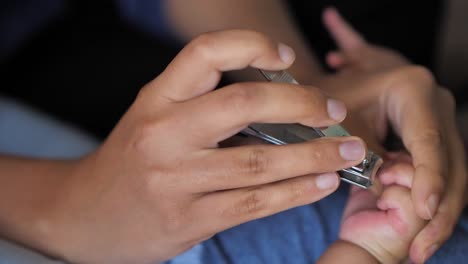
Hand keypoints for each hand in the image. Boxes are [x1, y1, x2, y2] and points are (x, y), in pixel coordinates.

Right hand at [43, 30, 367, 262]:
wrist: (84, 213)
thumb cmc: (131, 158)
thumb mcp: (154, 117)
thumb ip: (203, 103)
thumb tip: (279, 98)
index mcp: (156, 98)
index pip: (206, 52)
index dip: (253, 46)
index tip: (286, 57)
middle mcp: (164, 133)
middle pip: (245, 104)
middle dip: (301, 103)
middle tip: (333, 109)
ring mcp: (177, 179)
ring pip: (260, 162)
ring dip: (314, 155)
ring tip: (346, 150)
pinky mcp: (190, 219)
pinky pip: (255, 203)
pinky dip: (296, 192)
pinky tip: (321, 183)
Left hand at [321, 8, 466, 262]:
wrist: (337, 94)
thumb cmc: (331, 107)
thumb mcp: (339, 124)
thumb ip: (359, 153)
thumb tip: (380, 185)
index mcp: (413, 88)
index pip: (427, 140)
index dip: (428, 178)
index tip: (423, 209)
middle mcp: (436, 103)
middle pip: (452, 161)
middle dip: (441, 207)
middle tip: (422, 246)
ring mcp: (441, 121)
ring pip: (454, 172)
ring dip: (441, 212)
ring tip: (421, 248)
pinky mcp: (437, 138)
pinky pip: (445, 173)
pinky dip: (435, 202)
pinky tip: (423, 231)